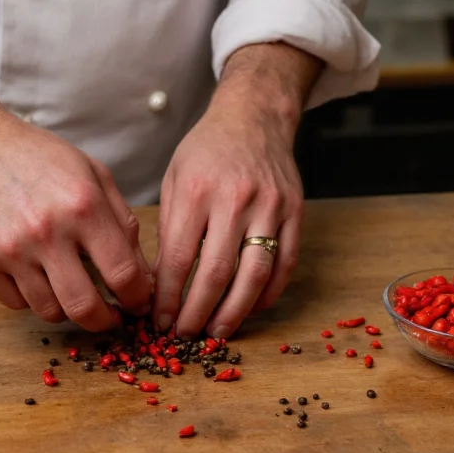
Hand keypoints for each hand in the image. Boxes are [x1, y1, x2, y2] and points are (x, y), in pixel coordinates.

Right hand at [0, 109, 153, 331]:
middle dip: (105, 321)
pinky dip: (31, 298)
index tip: (137, 302)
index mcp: (83, 206)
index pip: (123, 274)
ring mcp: (9, 249)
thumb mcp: (91, 172)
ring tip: (71, 290)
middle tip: (110, 317)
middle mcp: (46, 231)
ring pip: (49, 311)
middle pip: (85, 307)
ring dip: (66, 309)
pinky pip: (15, 303)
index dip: (137, 297)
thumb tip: (142, 273)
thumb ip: (123, 221)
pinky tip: (36, 276)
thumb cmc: (35, 155)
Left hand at [152, 43, 319, 338]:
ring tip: (218, 332)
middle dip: (197, 313)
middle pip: (215, 274)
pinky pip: (285, 263)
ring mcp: (270, 207)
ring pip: (254, 275)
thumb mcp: (173, 178)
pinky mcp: (295, 212)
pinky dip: (269, 293)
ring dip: (235, 313)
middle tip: (185, 336)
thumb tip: (159, 283)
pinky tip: (251, 309)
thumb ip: (169, 228)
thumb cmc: (205, 150)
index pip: (177, 258)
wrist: (254, 116)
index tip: (158, 321)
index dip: (167, 297)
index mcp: (195, 191)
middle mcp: (234, 200)